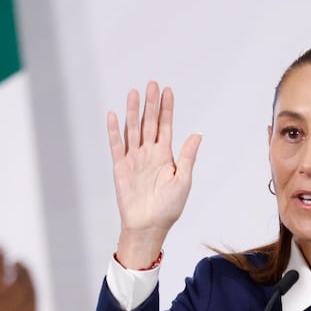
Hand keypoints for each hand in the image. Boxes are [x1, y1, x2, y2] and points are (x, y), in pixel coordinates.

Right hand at [108, 82, 201, 268]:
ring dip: (133, 112)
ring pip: (133, 129)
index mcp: (165, 156)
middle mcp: (148, 154)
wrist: (149, 226)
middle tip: (152, 84)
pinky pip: (116, 145)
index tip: (168, 91)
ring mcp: (134, 159)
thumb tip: (196, 135)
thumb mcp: (183, 181)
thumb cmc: (168, 208)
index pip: (166, 127)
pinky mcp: (120, 167)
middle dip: (151, 104)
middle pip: (149, 123)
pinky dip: (114, 131)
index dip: (167, 109)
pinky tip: (113, 115)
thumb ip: (187, 157)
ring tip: (135, 93)